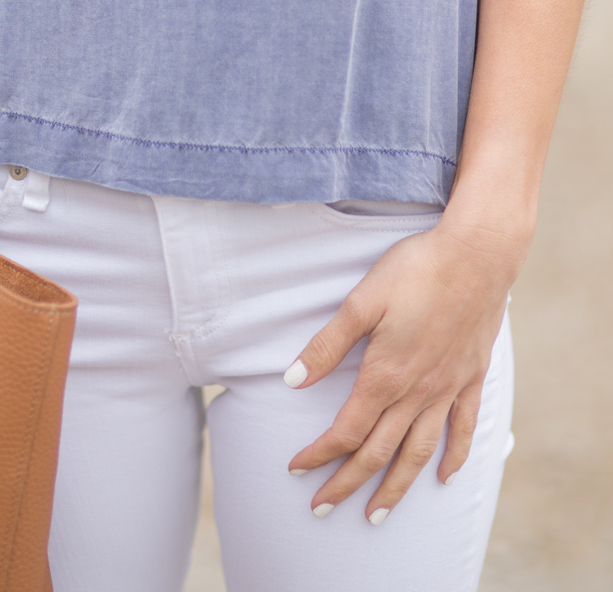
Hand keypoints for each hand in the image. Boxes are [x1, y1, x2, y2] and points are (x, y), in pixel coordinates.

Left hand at [285, 219, 518, 522]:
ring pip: (419, 452)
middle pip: (378, 452)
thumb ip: (328, 344)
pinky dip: (454, 457)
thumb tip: (292, 380)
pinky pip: (463, 428)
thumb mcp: (362, 301)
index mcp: (386, 375)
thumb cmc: (415, 270)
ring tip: (378, 513)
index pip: (347, 430)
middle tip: (322, 508)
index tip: (296, 469)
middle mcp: (418, 392)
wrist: (477, 255)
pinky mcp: (471, 377)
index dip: (319, 454)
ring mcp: (448, 388)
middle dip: (348, 483)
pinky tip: (446, 477)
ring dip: (397, 486)